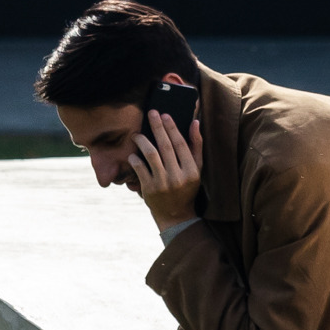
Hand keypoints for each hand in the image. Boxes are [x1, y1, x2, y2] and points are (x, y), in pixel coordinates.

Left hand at [125, 109, 202, 231]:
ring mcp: (163, 183)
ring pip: (151, 155)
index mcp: (192, 171)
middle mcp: (178, 176)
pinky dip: (135, 159)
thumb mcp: (197, 169)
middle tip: (151, 114)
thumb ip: (196, 146)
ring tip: (136, 134)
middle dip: (158, 128)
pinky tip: (132, 154)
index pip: (181, 144)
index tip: (165, 115)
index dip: (172, 128)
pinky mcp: (149, 189)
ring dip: (142, 141)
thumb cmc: (186, 188)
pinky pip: (140, 168)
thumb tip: (195, 122)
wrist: (175, 215)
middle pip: (166, 146)